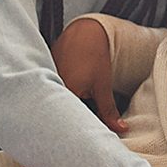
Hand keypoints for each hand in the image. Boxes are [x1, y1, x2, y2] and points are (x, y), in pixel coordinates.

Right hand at [51, 19, 128, 133]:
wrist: (85, 31)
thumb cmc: (94, 55)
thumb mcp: (103, 85)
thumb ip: (109, 111)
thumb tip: (121, 128)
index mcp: (64, 92)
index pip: (70, 120)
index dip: (79, 130)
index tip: (88, 135)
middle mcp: (51, 86)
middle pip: (61, 113)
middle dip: (72, 121)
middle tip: (84, 125)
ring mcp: (46, 79)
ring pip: (56, 102)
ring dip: (65, 108)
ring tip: (75, 106)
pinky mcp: (46, 74)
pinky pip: (53, 91)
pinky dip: (60, 96)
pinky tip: (66, 96)